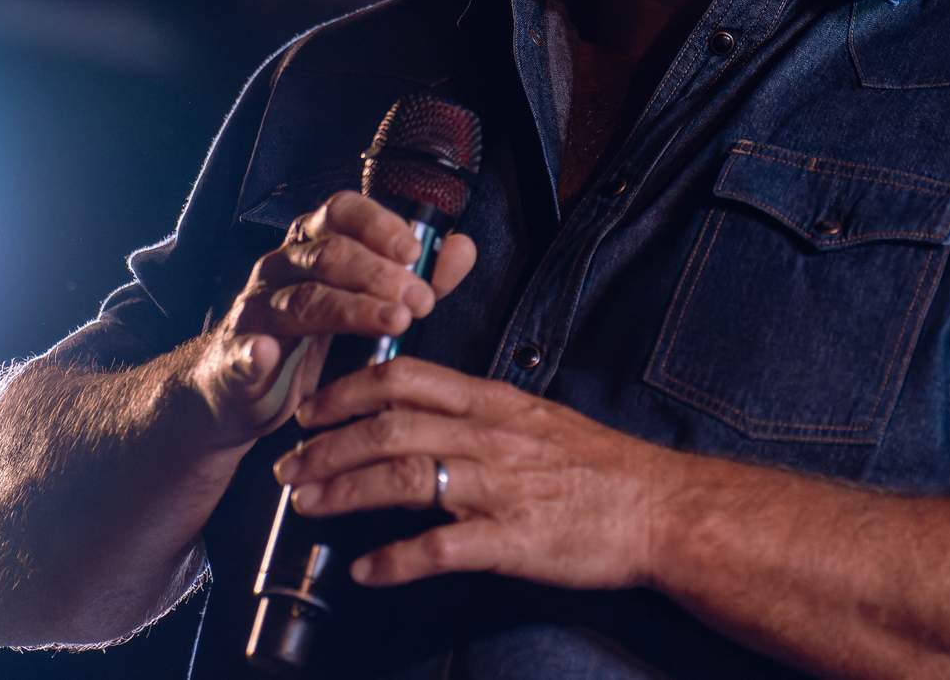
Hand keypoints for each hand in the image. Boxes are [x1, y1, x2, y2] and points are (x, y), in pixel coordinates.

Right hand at [181, 193, 478, 453]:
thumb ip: (415, 277)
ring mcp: (255, 310)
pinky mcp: (236, 356)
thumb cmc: (308, 340)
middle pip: (329, 254)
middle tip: (420, 301)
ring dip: (351, 309)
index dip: (378, 224)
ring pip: (302, 300)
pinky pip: (244, 350)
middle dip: (381, 275)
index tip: (414, 250)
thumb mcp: (364, 304)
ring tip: (394, 322)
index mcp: (311, 246)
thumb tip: (462, 248)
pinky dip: (255, 352)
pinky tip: (270, 353)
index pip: (340, 211)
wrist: (239, 392)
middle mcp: (280, 268)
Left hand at [272, 356, 690, 592]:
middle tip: (286, 463)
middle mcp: (490, 437)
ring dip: (343, 490)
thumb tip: (428, 417)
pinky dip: (394, 560)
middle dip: (328, 444)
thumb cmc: (604, 469)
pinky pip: (440, 548)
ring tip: (304, 504)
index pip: (407, 378)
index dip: (349, 390)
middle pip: (390, 426)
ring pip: (404, 477)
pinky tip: (364, 571)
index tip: (311, 406)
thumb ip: (483, 416)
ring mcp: (500, 488)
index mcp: (495, 403)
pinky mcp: (512, 540)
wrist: (663, 509)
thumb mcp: (540, 421)